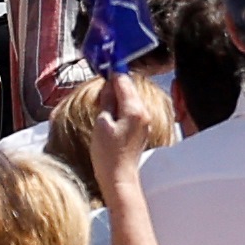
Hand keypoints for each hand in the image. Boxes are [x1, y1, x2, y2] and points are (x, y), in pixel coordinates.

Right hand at [60, 74, 178, 182]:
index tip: (104, 66)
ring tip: (102, 105)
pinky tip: (110, 115)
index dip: (113, 74)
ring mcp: (145, 121)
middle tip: (100, 89)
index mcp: (134, 110)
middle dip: (115, 86)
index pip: (124, 82)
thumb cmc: (107, 154)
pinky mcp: (142, 129)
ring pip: (131, 100)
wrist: (119, 177)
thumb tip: (108, 86)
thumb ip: (106, 101)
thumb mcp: (101, 124)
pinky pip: (132, 111)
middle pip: (129, 89)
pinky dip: (121, 108)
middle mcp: (144, 113)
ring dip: (117, 97)